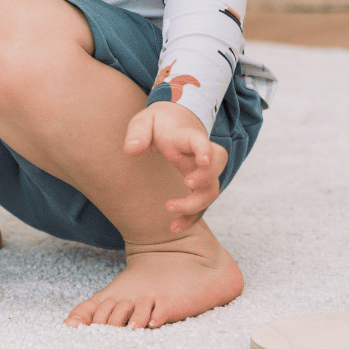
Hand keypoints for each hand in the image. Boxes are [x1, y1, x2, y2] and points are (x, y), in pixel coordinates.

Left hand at [123, 102, 228, 233]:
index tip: (202, 161)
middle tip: (187, 184)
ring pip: (212, 189)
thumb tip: (131, 150)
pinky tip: (174, 227)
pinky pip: (201, 204)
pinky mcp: (198, 185)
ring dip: (196, 204)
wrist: (175, 122)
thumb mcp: (143, 121)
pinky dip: (191, 218)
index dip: (204, 150)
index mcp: (184, 136)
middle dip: (206, 177)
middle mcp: (198, 155)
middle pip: (217, 164)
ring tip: (169, 208)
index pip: (199, 140)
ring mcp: (201, 171)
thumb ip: (137, 134)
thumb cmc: (158, 123)